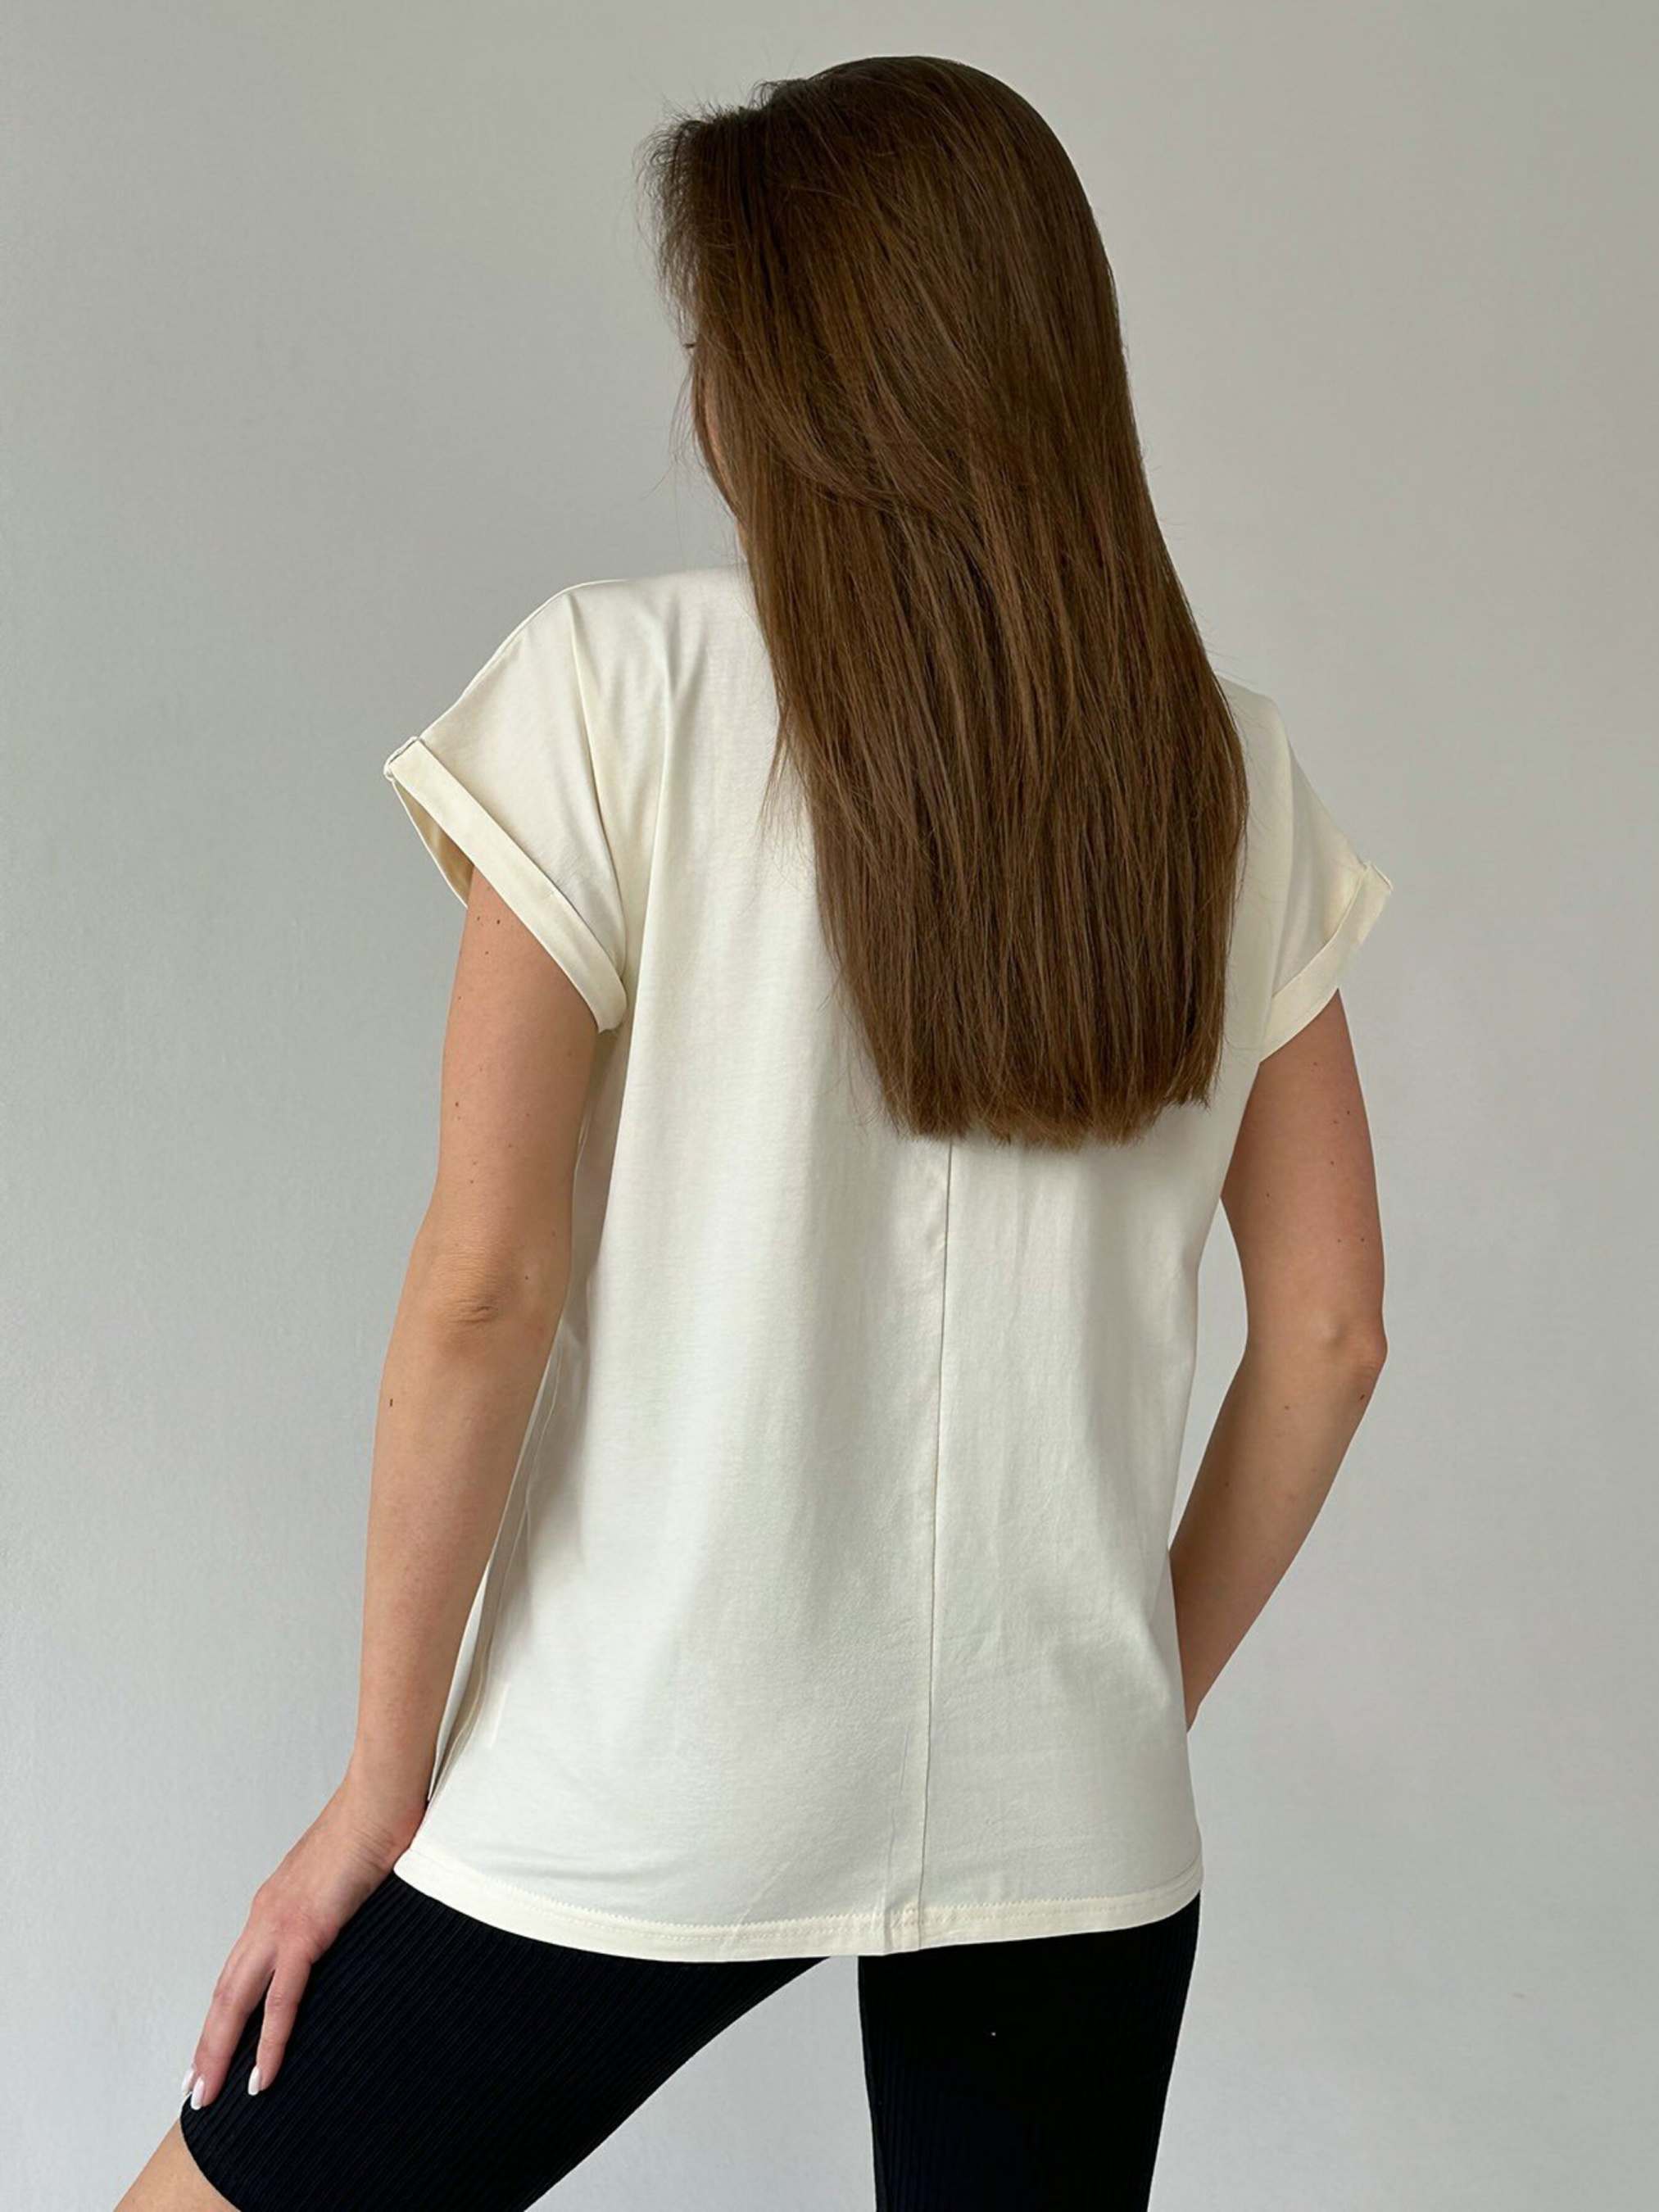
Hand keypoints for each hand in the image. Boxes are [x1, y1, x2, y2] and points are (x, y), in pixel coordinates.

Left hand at [183, 1778, 424, 2107]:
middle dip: (207, 2046)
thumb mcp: (343, 1875)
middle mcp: (266, 1916)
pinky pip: (283, 1999)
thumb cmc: (372, 1824)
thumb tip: (344, 1919)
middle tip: (196, 2090)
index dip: (222, 2014)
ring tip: (211, 2094)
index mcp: (274, 1904)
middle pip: (225, 1995)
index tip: (211, 2049)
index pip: (238, 1972)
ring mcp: (281, 1923)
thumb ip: (334, 1904)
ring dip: (221, 2052)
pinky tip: (263, 2075)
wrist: (379, 1795)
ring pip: (238, 2003)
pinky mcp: (306, 1930)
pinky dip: (270, 2042)